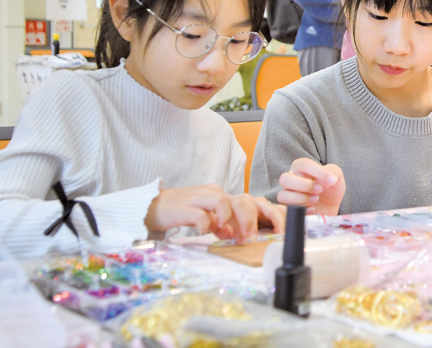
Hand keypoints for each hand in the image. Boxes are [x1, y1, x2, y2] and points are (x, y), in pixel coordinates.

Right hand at [145, 184, 283, 242]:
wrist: (153, 206)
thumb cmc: (182, 211)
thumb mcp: (207, 218)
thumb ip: (222, 224)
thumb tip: (234, 235)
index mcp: (223, 196)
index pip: (251, 202)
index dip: (269, 215)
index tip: (277, 232)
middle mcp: (214, 194)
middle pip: (241, 200)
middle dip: (251, 221)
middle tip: (251, 238)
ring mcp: (199, 198)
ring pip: (224, 201)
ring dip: (232, 220)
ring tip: (234, 237)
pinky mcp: (183, 207)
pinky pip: (200, 214)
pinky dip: (206, 224)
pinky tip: (206, 232)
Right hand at [277, 158, 345, 215]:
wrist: (331, 206)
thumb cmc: (330, 188)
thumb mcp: (336, 176)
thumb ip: (332, 172)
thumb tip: (330, 179)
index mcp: (301, 168)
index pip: (302, 164)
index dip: (317, 172)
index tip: (331, 180)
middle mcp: (291, 179)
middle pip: (285, 178)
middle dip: (304, 185)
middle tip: (319, 190)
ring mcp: (288, 195)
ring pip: (282, 195)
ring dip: (301, 198)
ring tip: (316, 199)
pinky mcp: (289, 209)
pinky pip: (287, 210)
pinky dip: (302, 210)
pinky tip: (313, 209)